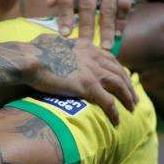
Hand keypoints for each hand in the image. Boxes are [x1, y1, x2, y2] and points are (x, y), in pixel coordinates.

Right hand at [22, 34, 136, 124]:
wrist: (30, 59)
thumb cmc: (33, 51)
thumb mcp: (50, 41)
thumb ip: (58, 43)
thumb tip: (53, 42)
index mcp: (86, 46)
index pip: (109, 58)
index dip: (117, 69)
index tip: (121, 78)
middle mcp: (94, 57)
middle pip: (119, 71)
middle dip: (128, 85)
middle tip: (133, 96)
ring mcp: (93, 72)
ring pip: (120, 86)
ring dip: (128, 98)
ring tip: (132, 108)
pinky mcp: (88, 86)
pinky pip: (108, 102)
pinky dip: (114, 113)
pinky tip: (117, 122)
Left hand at [47, 0, 147, 48]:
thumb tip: (49, 4)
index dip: (64, 16)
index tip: (64, 34)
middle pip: (87, 4)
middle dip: (85, 27)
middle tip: (84, 47)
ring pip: (109, 5)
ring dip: (107, 28)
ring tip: (106, 46)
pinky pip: (125, 3)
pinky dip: (121, 20)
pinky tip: (118, 33)